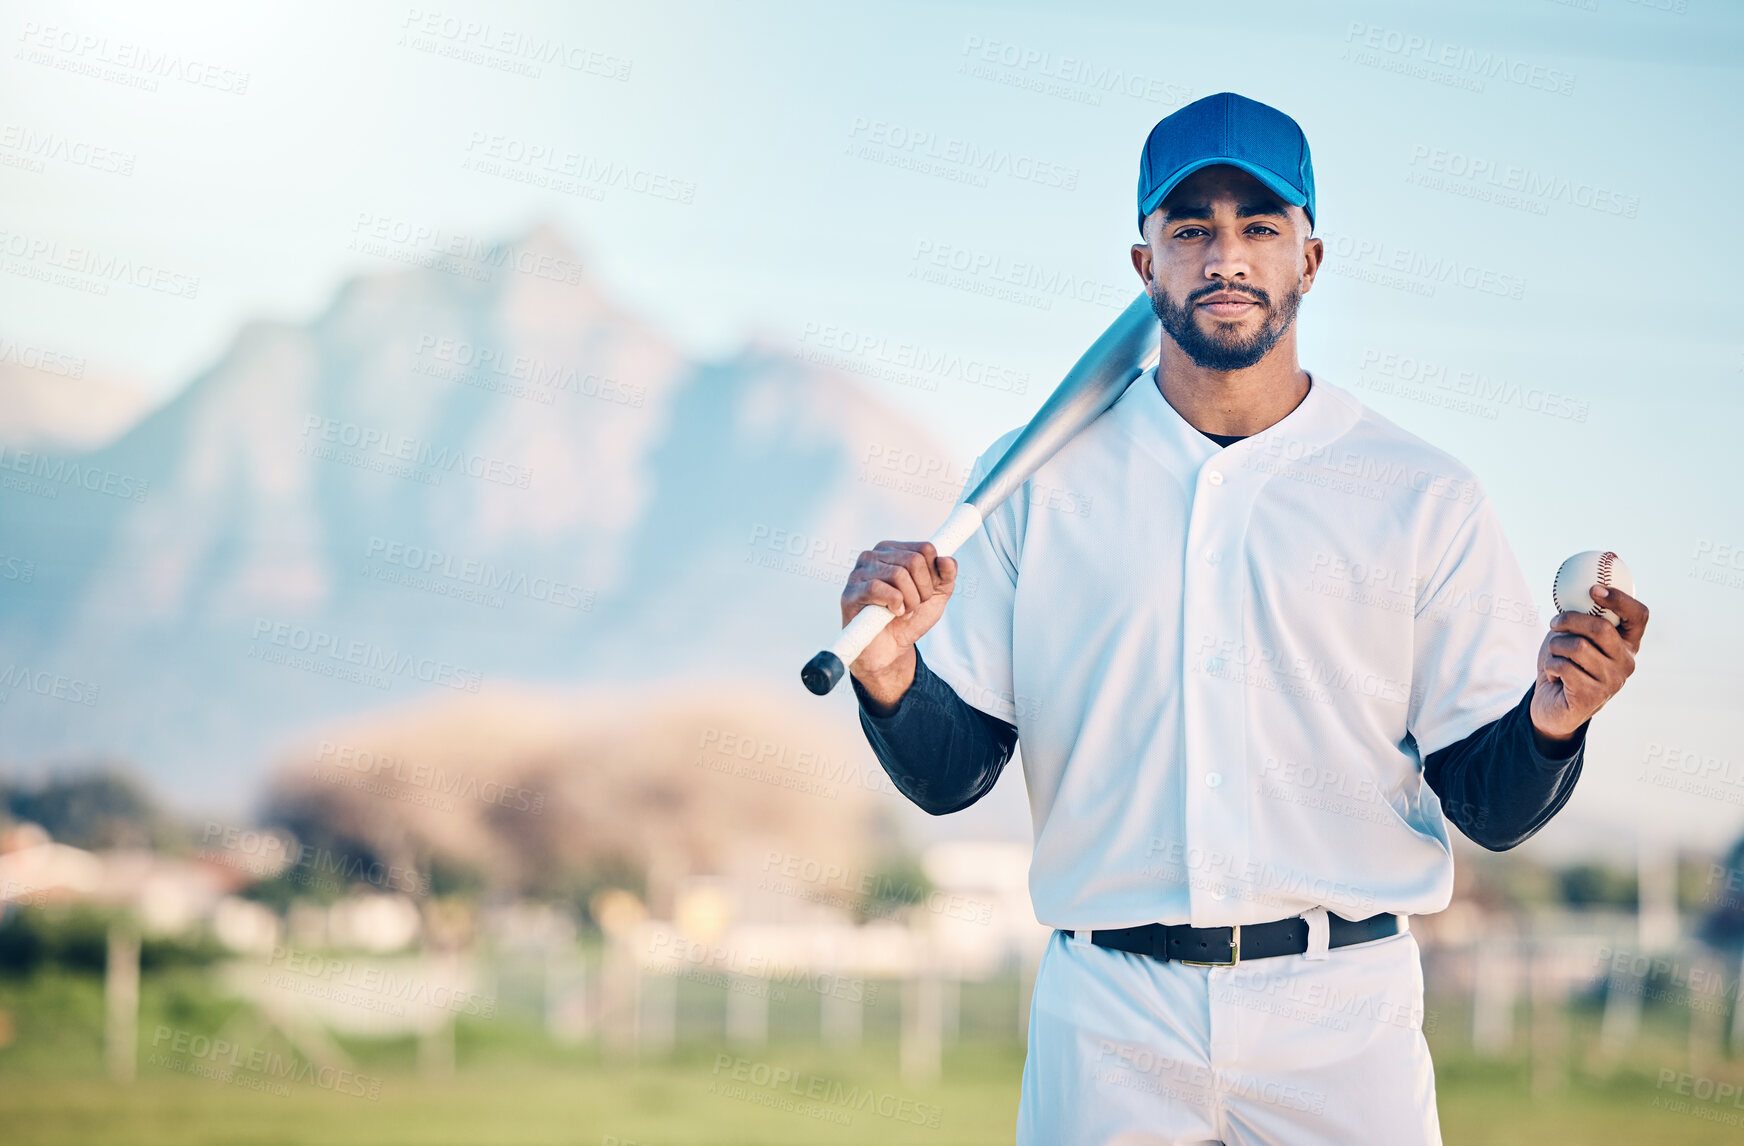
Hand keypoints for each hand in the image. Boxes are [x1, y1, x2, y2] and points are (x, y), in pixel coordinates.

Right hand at [839, 540, 957, 708]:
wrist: (891, 650)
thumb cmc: (910, 619)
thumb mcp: (936, 595)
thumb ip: (947, 575)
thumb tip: (946, 559)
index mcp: (893, 551)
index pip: (925, 548)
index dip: (933, 575)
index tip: (925, 591)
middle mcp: (873, 556)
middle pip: (914, 560)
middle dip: (923, 590)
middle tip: (914, 605)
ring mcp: (858, 573)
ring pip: (899, 574)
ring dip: (910, 600)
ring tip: (903, 611)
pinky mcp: (850, 594)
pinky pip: (877, 588)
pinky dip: (894, 604)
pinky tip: (892, 613)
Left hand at [1530, 585, 1648, 743]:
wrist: (1552, 705)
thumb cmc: (1565, 664)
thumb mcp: (1574, 636)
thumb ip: (1583, 617)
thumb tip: (1581, 585)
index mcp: (1628, 644)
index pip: (1639, 616)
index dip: (1620, 599)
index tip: (1594, 589)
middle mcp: (1627, 662)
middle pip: (1601, 628)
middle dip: (1570, 620)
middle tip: (1555, 623)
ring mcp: (1612, 681)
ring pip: (1577, 647)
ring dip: (1555, 647)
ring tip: (1555, 656)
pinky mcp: (1592, 696)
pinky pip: (1563, 666)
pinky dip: (1550, 666)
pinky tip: (1554, 677)